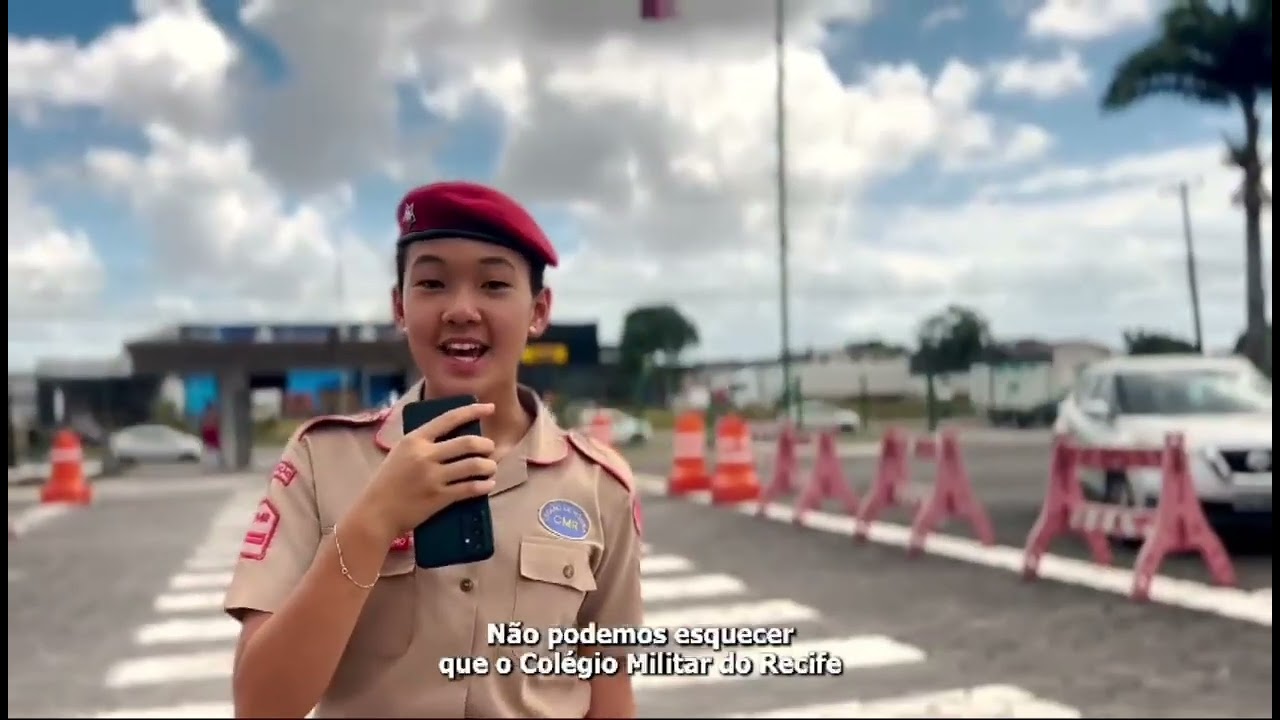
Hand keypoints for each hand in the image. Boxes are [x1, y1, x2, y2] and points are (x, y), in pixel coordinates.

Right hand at [354, 402, 498, 541]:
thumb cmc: (387, 483)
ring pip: (473, 465)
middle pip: (467, 443)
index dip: (472, 411)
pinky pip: (469, 488)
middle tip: (490, 449)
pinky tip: (488, 485)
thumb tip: (451, 436)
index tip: (490, 408)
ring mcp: (432, 477)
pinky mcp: (439, 497)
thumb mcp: (400, 453)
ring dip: (488, 466)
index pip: (449, 418)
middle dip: (486, 445)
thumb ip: (422, 443)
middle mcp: (425, 455)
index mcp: (414, 440)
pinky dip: (483, 486)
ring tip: (490, 468)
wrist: (376, 514)